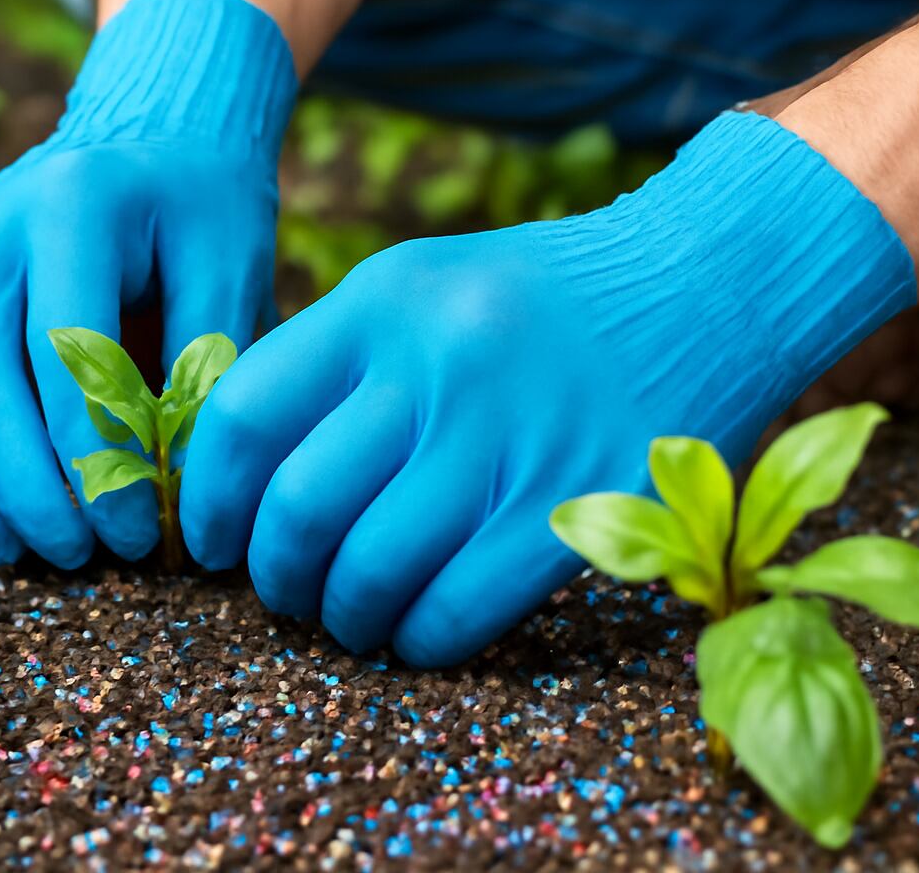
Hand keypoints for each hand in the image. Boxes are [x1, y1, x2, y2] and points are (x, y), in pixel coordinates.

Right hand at [0, 0, 295, 566]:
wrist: (158, 130)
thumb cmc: (208, 205)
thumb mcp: (233, 266)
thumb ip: (207, 368)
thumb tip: (183, 497)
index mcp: (72, 202)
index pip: (68, 345)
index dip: (99, 451)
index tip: (144, 525)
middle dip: (29, 479)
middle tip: (83, 553)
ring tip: (30, 555)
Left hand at [181, 112, 916, 665]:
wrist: (707, 281)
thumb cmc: (546, 298)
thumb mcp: (426, 286)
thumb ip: (336, 361)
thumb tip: (242, 473)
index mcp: (383, 301)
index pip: (246, 415)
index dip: (210, 499)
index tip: (214, 540)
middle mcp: (438, 363)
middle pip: (299, 506)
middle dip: (275, 577)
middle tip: (284, 593)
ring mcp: (510, 435)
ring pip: (372, 569)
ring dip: (344, 616)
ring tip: (352, 616)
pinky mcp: (579, 503)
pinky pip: (458, 607)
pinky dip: (419, 638)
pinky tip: (417, 630)